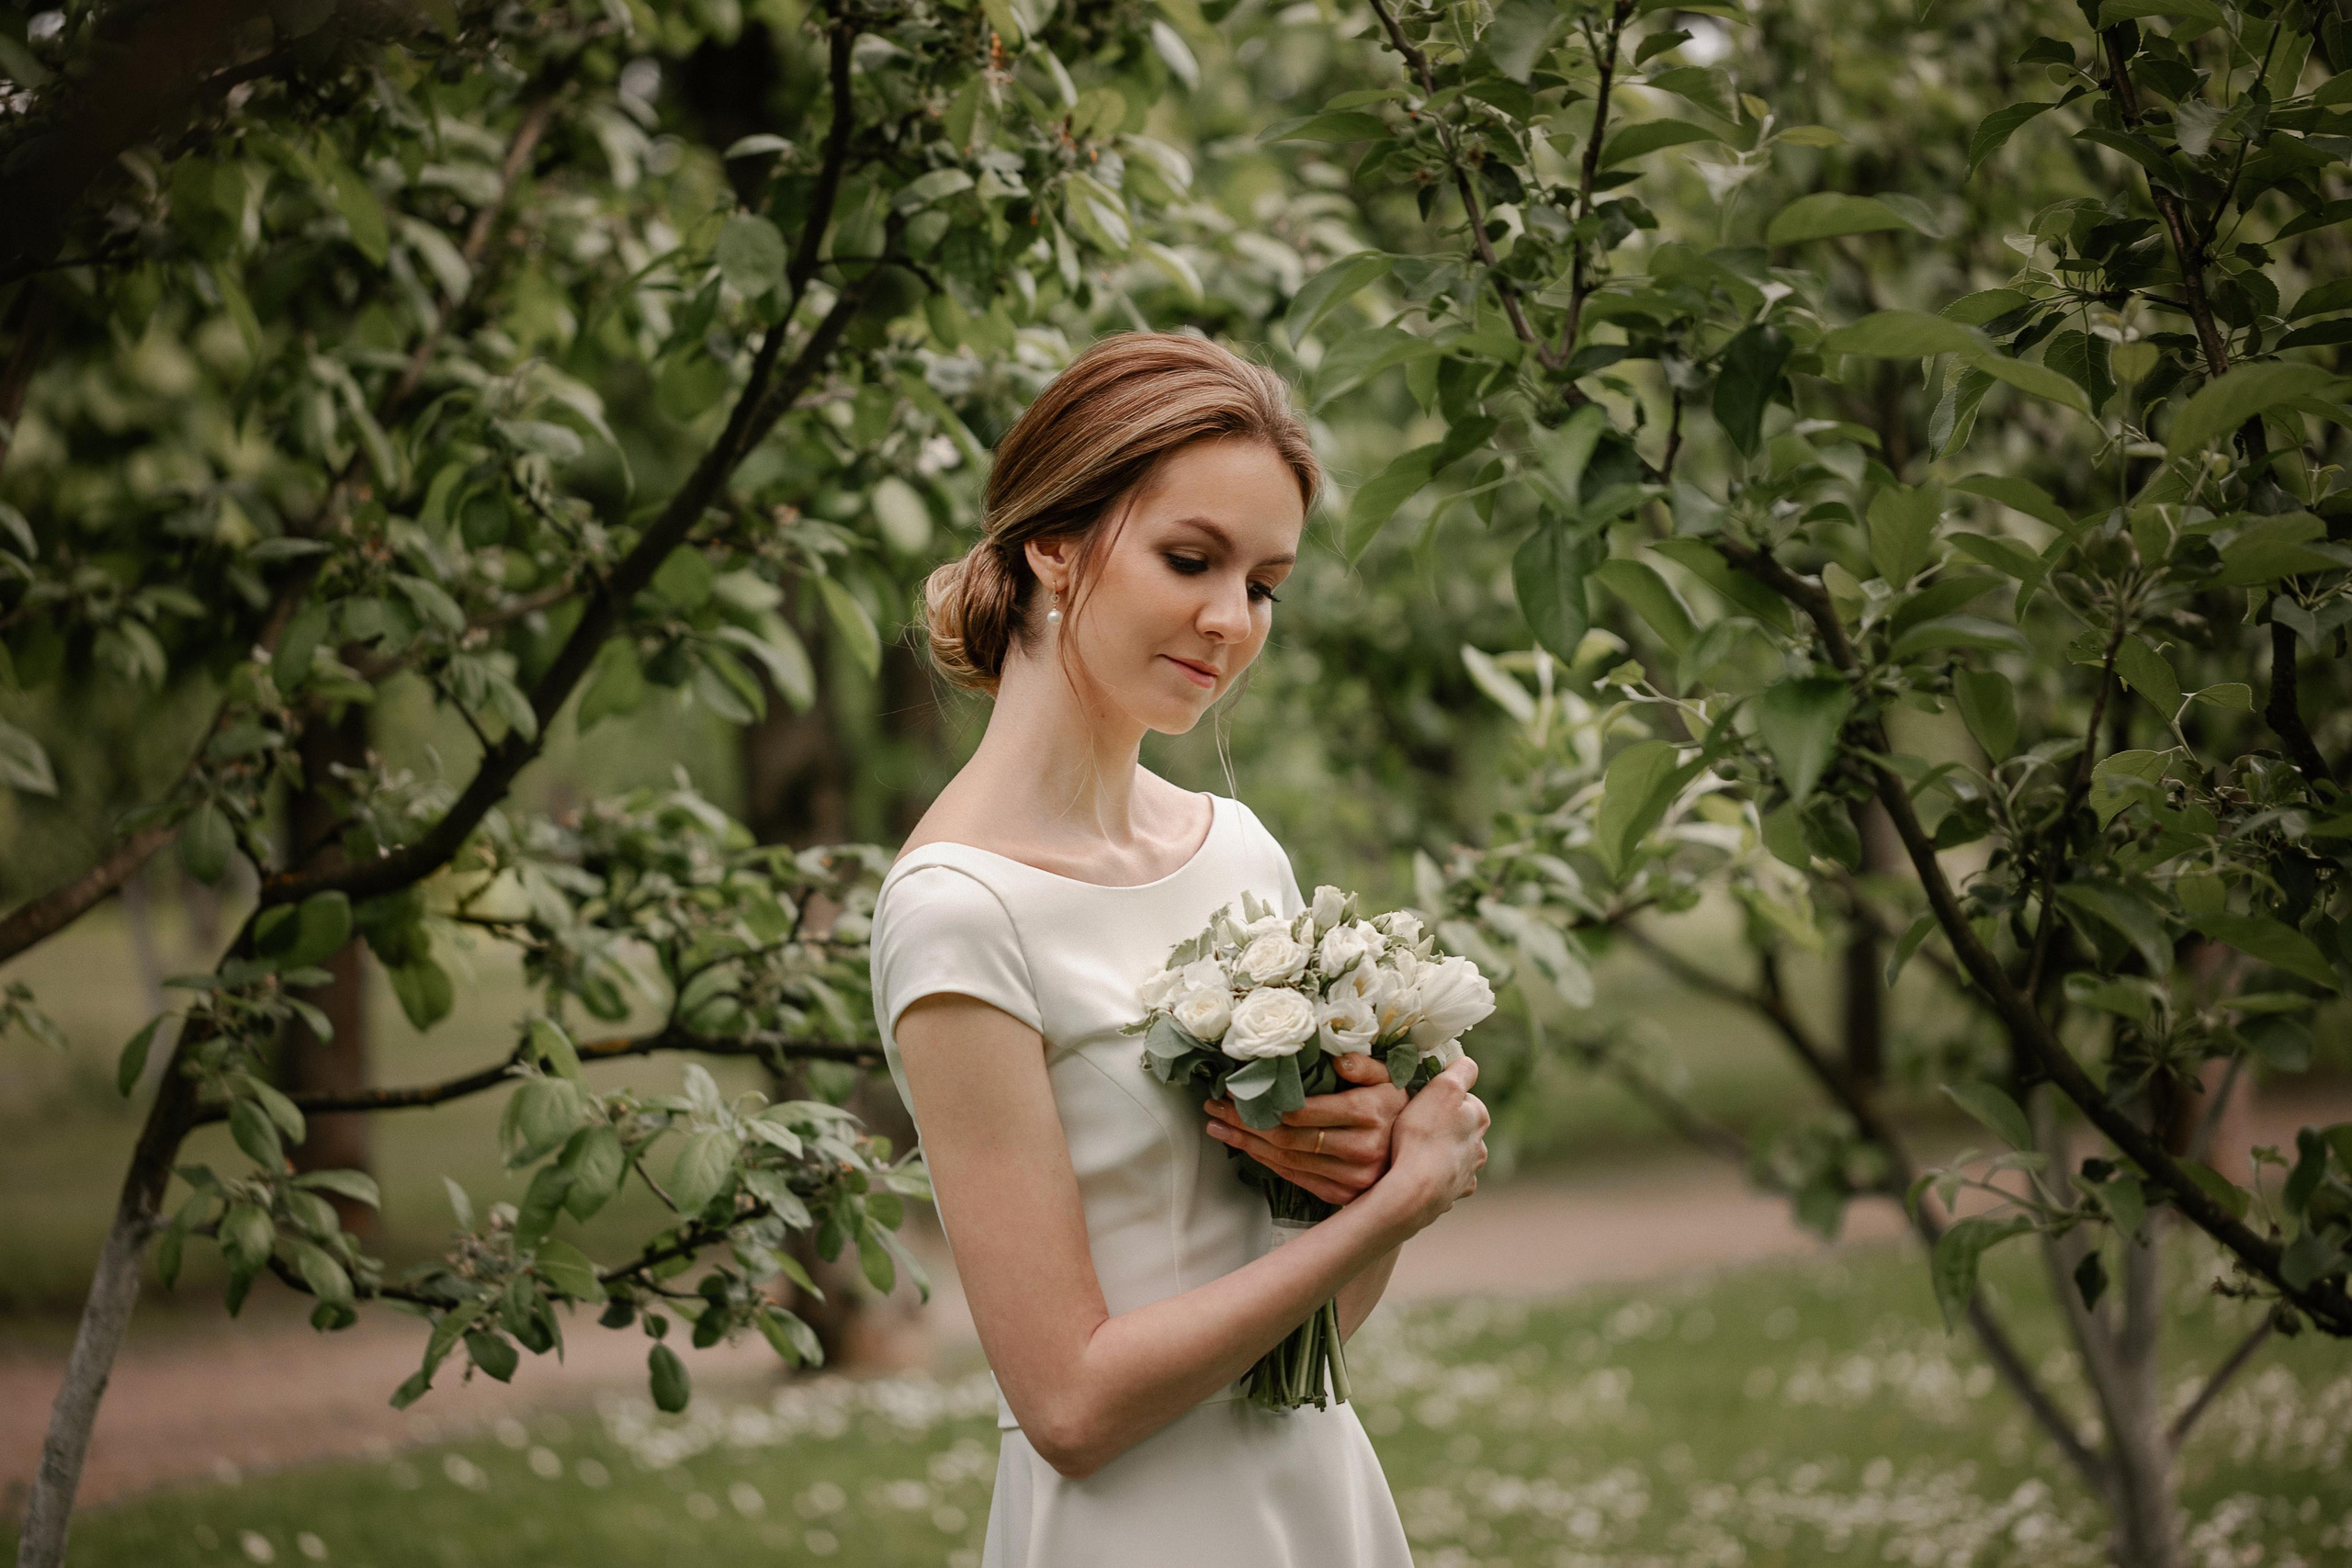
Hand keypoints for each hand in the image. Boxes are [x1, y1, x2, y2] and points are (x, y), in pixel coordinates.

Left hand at [1203, 1050, 1405, 1205]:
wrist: (1421, 1153)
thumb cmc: (1395, 1105)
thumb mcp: (1388, 1077)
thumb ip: (1363, 1065)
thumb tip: (1338, 1061)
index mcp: (1368, 1113)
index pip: (1301, 1112)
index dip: (1263, 1104)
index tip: (1233, 1090)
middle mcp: (1360, 1149)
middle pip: (1287, 1137)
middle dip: (1245, 1123)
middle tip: (1214, 1108)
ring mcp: (1352, 1178)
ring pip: (1287, 1160)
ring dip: (1247, 1145)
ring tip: (1219, 1127)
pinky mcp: (1344, 1196)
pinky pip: (1296, 1178)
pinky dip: (1267, 1163)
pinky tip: (1247, 1148)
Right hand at [1381, 1054, 1487, 1231]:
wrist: (1414, 1190)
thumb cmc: (1425, 1135)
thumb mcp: (1443, 1088)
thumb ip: (1461, 1071)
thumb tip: (1468, 1065)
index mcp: (1480, 1119)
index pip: (1462, 1098)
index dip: (1439, 1096)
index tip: (1421, 1102)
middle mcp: (1479, 1149)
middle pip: (1458, 1128)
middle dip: (1440, 1125)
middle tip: (1412, 1125)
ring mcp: (1466, 1176)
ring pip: (1452, 1156)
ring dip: (1437, 1153)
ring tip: (1411, 1152)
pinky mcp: (1451, 1196)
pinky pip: (1442, 1181)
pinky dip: (1432, 1177)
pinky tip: (1415, 1174)